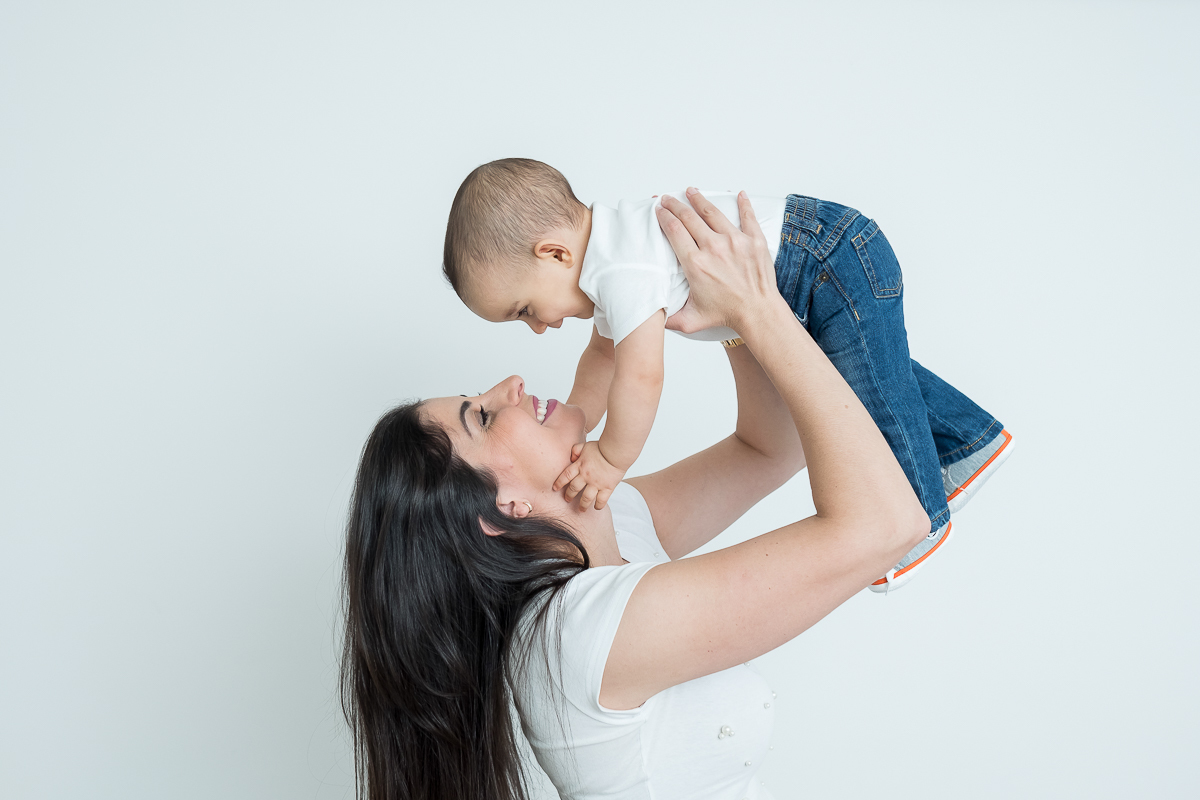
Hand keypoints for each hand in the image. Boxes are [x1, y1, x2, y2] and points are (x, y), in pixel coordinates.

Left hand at [553, 441, 625, 510]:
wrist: (615, 451)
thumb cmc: (601, 447)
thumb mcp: (585, 446)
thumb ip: (576, 450)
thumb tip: (571, 458)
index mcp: (579, 466)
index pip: (565, 476)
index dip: (559, 483)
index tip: (555, 488)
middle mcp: (586, 476)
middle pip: (574, 489)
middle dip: (569, 495)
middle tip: (567, 499)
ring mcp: (596, 483)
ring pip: (586, 498)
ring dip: (583, 505)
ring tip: (581, 509)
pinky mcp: (607, 487)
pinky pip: (601, 500)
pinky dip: (599, 505)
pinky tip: (596, 507)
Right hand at [656, 189, 781, 333]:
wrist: (758, 312)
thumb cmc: (727, 314)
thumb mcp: (691, 320)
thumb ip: (669, 318)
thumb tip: (653, 317)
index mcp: (696, 263)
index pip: (674, 230)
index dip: (664, 217)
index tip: (660, 210)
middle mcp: (714, 247)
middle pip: (689, 217)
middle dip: (676, 205)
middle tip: (669, 198)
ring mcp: (735, 241)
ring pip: (713, 213)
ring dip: (699, 200)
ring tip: (692, 191)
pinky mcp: (754, 240)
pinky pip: (747, 216)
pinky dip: (743, 204)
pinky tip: (739, 194)